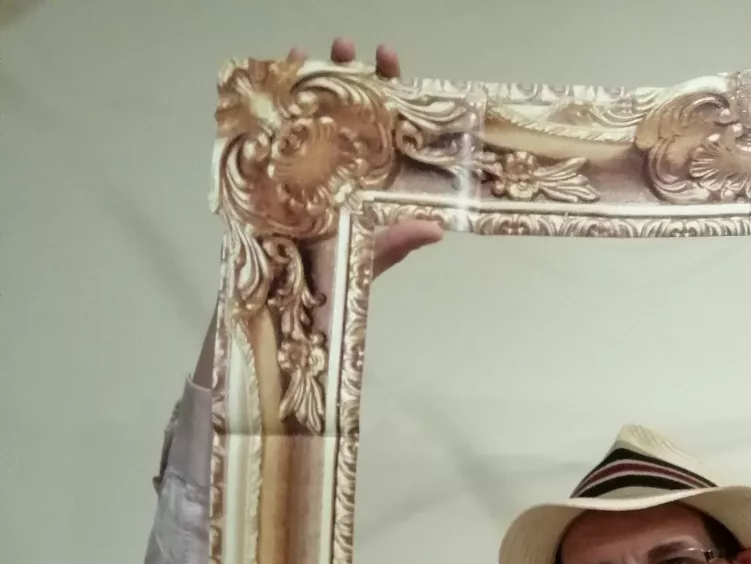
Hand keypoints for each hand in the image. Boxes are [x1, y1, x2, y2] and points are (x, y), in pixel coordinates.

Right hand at [288, 38, 444, 277]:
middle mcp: (346, 157)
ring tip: (312, 53)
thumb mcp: (375, 252)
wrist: (291, 288)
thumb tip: (435, 229)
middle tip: (347, 48)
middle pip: (353, 104)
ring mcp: (312, 156)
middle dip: (351, 71)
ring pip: (317, 105)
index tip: (388, 60)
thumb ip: (400, 238)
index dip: (391, 89)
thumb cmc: (338, 269)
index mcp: (374, 172)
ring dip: (315, 74)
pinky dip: (277, 93)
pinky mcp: (280, 162)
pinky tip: (276, 73)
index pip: (388, 121)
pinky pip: (279, 121)